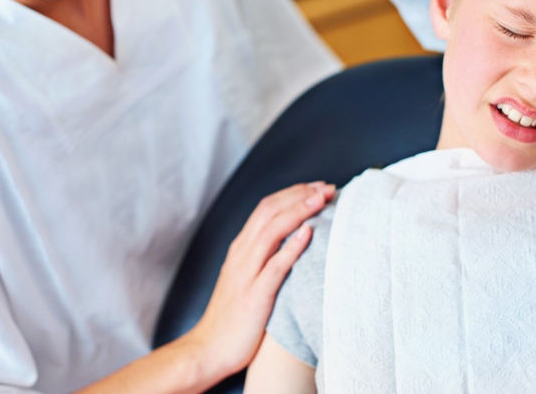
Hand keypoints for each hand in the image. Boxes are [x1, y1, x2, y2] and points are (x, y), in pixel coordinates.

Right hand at [183, 182, 334, 378]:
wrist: (208, 349)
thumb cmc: (232, 318)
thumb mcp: (245, 278)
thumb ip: (263, 258)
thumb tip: (292, 241)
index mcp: (240, 249)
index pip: (266, 208)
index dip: (293, 194)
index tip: (317, 188)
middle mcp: (242, 255)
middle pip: (269, 211)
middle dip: (300, 195)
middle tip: (327, 187)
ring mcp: (246, 274)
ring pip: (271, 231)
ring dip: (298, 211)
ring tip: (321, 199)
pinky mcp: (254, 296)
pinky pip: (274, 267)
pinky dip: (292, 247)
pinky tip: (308, 234)